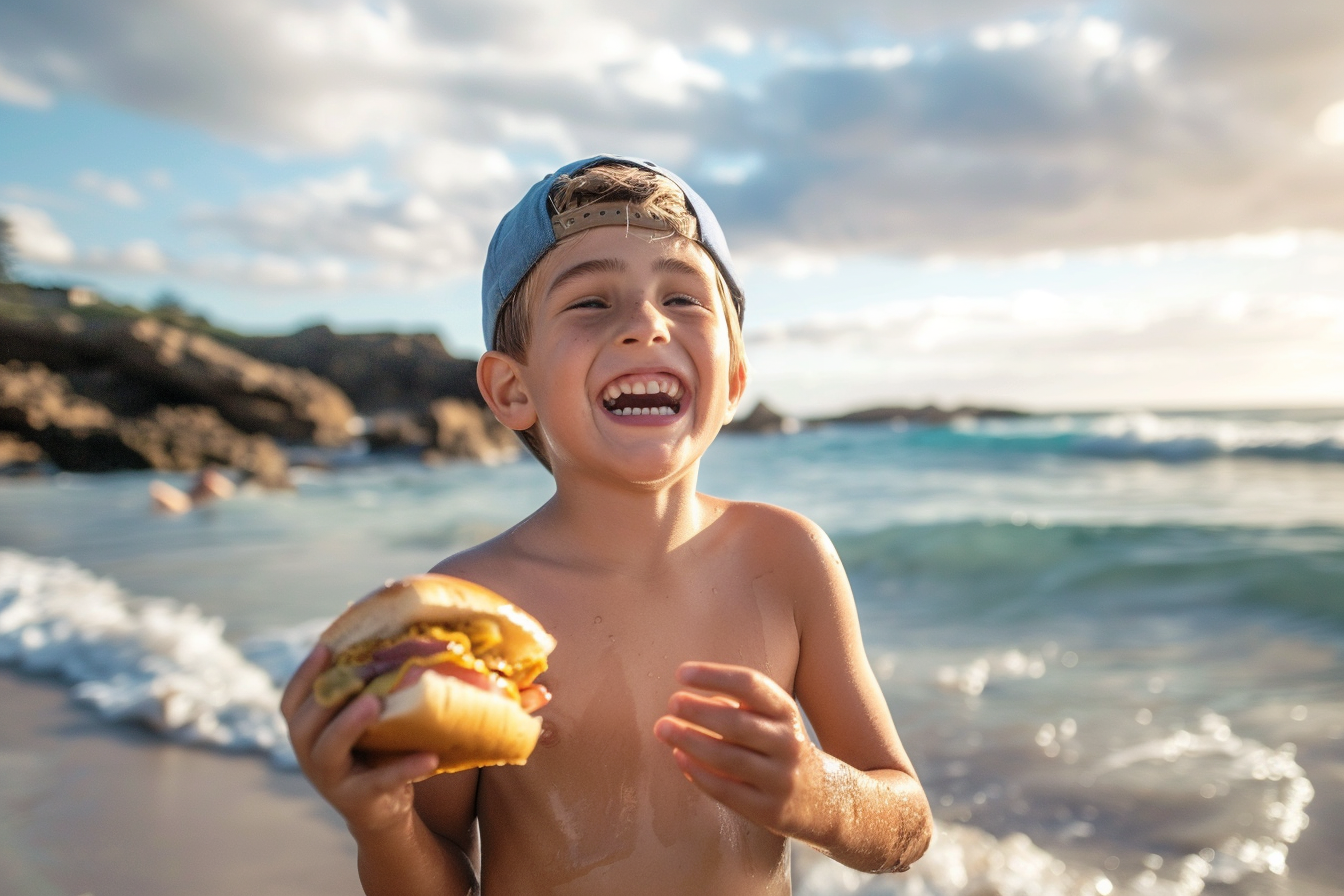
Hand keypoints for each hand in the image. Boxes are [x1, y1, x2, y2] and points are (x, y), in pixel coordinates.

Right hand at [281, 644, 439, 836]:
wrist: (381, 810)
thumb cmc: (372, 749)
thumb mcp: (361, 719)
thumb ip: (361, 687)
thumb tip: (381, 629)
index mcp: (308, 732)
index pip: (292, 701)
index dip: (304, 674)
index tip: (326, 646)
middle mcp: (310, 756)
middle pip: (303, 724)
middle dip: (324, 698)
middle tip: (355, 674)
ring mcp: (331, 780)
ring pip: (328, 751)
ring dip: (349, 725)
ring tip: (375, 703)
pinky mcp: (358, 801)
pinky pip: (380, 782)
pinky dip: (404, 769)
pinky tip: (430, 757)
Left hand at [653, 661, 821, 836]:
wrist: (823, 799)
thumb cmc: (778, 748)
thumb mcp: (771, 719)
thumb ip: (736, 707)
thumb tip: (687, 699)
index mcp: (785, 712)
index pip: (750, 685)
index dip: (714, 676)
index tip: (681, 673)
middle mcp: (787, 742)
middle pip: (737, 723)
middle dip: (698, 711)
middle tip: (671, 703)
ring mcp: (780, 778)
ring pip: (728, 758)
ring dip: (690, 741)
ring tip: (663, 728)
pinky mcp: (769, 810)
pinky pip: (726, 790)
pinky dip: (698, 773)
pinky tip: (678, 758)